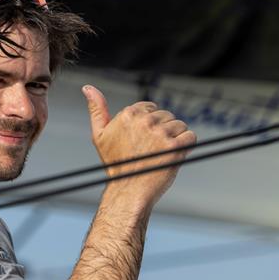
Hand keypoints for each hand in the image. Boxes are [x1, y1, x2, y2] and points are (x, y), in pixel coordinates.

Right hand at [82, 85, 195, 204]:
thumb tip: (88, 88)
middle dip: (163, 131)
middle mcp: (144, 121)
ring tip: (162, 154)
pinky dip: (187, 145)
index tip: (144, 140)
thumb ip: (97, 109)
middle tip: (152, 150)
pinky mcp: (175, 146)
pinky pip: (190, 136)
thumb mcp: (100, 135)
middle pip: (167, 116)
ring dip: (175, 138)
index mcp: (128, 115)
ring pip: (180, 125)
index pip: (151, 108)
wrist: (128, 191)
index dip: (151, 125)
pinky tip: (174, 155)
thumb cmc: (116, 165)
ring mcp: (160, 134)